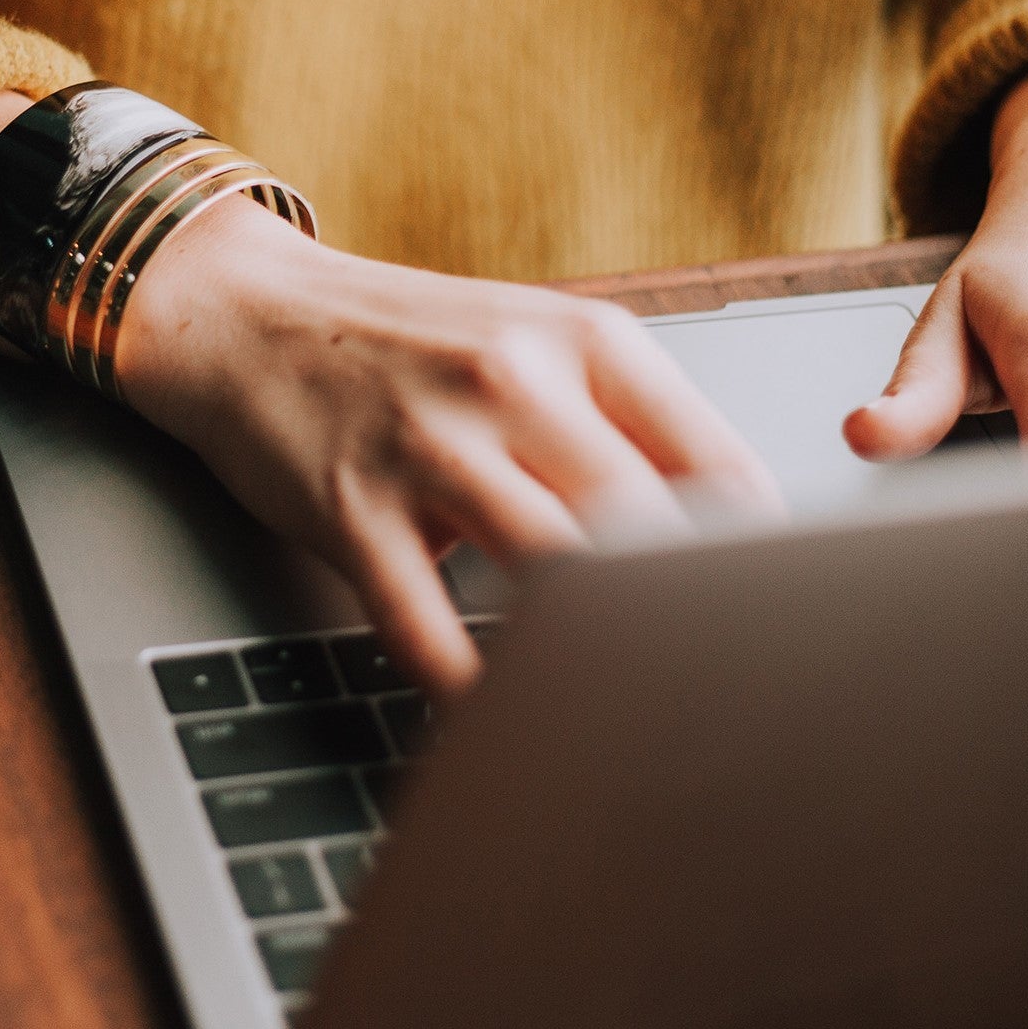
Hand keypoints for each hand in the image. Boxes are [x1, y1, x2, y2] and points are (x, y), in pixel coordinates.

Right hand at [118, 198, 782, 695]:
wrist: (252, 315)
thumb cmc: (415, 341)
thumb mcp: (535, 343)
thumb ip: (627, 421)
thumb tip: (732, 528)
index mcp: (586, 340)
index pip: (715, 461)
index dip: (757, 556)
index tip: (775, 617)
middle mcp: (516, 382)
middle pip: (644, 523)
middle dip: (688, 614)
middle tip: (717, 685)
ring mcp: (431, 444)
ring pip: (551, 569)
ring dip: (590, 651)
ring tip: (624, 712)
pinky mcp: (352, 507)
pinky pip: (424, 623)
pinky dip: (467, 685)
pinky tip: (497, 713)